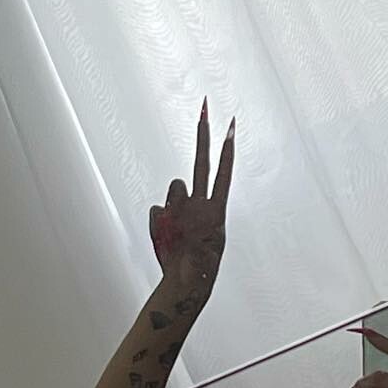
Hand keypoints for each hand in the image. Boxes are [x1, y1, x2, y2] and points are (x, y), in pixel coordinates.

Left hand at [150, 102, 234, 308]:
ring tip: (179, 229)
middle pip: (201, 162)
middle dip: (203, 134)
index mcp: (217, 210)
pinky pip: (157, 209)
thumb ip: (190, 205)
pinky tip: (166, 238)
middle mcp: (200, 205)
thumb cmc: (197, 260)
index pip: (223, 172)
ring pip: (173, 189)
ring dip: (174, 203)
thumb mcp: (203, 232)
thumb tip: (174, 189)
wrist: (185, 282)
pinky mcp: (162, 217)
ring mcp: (181, 210)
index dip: (227, 148)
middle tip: (204, 106)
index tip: (230, 124)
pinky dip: (160, 221)